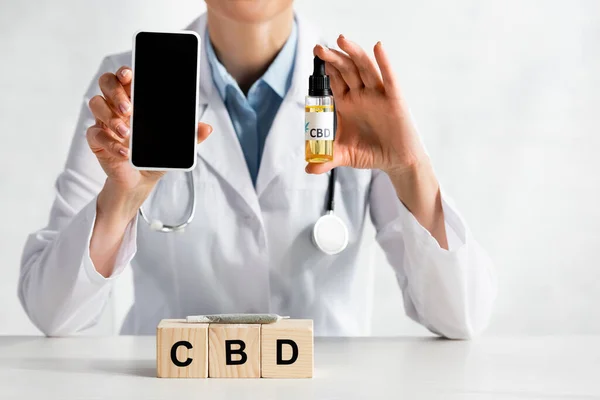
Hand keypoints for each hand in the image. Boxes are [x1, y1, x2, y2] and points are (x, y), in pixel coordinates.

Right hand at [87, 66, 212, 220]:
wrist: (140, 180)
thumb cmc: (154, 155)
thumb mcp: (174, 146)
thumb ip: (190, 136)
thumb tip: (207, 128)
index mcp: (135, 100)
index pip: (126, 78)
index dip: (125, 72)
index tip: (130, 75)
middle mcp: (117, 106)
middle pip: (107, 83)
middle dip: (115, 91)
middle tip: (129, 108)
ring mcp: (105, 121)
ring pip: (96, 103)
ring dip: (110, 115)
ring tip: (126, 131)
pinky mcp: (97, 140)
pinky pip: (95, 134)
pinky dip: (110, 142)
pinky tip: (124, 152)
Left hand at [311, 37, 447, 248]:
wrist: (396, 161)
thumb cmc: (371, 153)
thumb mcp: (344, 156)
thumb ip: (325, 160)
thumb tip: (308, 168)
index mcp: (347, 103)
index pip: (334, 81)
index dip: (325, 70)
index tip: (314, 59)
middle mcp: (361, 95)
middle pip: (346, 70)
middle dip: (333, 59)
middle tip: (318, 49)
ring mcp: (377, 95)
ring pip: (364, 69)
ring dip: (354, 53)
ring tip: (341, 40)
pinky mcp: (394, 99)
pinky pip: (389, 78)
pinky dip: (384, 62)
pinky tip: (377, 47)